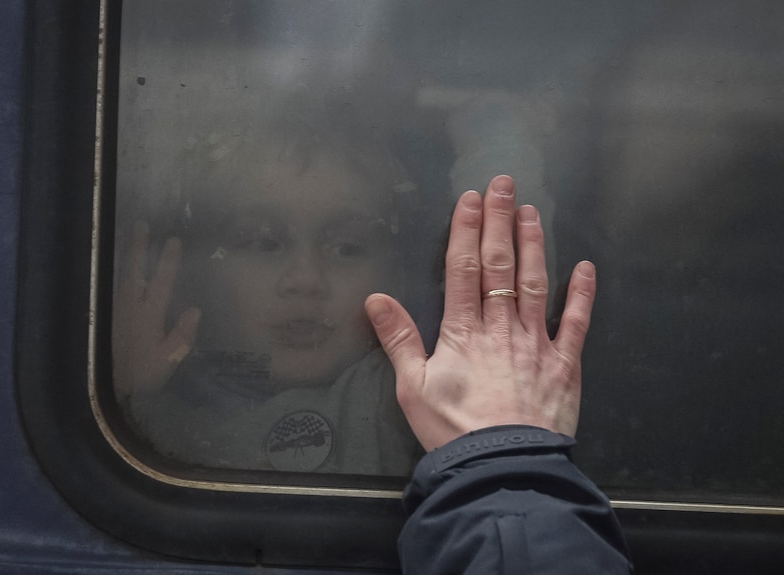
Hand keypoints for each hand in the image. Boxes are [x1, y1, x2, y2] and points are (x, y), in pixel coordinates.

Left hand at [112, 221, 200, 398]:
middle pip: (134, 271)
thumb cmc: (142, 376)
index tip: (173, 240)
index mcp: (148, 316)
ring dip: (125, 255)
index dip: (167, 261)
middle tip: (141, 225)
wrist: (106, 390)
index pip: (160, 283)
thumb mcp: (168, 361)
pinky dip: (114, 272)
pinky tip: (115, 267)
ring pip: (120, 276)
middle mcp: (129, 307)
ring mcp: (115, 310)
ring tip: (126, 236)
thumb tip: (194, 309)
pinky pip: (111, 286)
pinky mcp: (105, 317)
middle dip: (139, 248)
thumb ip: (182, 336)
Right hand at [365, 176, 595, 450]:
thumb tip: (376, 299)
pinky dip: (581, 294)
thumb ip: (398, 340)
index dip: (467, 231)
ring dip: (534, 245)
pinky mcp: (564, 364)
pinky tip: (585, 267)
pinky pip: (576, 323)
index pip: (464, 269)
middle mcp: (501, 327)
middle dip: (501, 222)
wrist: (502, 466)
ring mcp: (536, 342)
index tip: (472, 199)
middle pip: (500, 265)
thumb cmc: (453, 428)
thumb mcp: (412, 387)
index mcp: (463, 331)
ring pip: (535, 283)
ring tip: (533, 212)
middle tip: (505, 184)